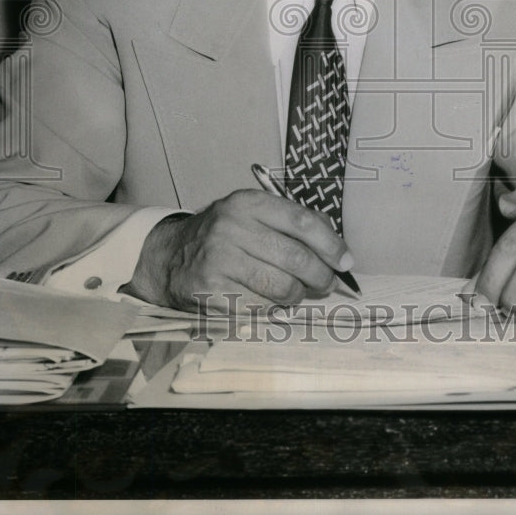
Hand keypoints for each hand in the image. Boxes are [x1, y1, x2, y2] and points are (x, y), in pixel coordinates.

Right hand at [122, 188, 353, 312]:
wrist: (169, 256)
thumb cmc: (224, 235)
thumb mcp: (253, 214)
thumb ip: (293, 222)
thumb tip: (337, 245)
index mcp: (247, 203)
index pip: (302, 222)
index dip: (331, 245)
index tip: (346, 262)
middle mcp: (232, 228)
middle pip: (296, 259)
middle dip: (321, 276)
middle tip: (326, 283)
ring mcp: (219, 261)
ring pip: (282, 288)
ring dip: (297, 296)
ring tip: (294, 292)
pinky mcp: (211, 292)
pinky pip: (261, 309)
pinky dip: (273, 311)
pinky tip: (269, 303)